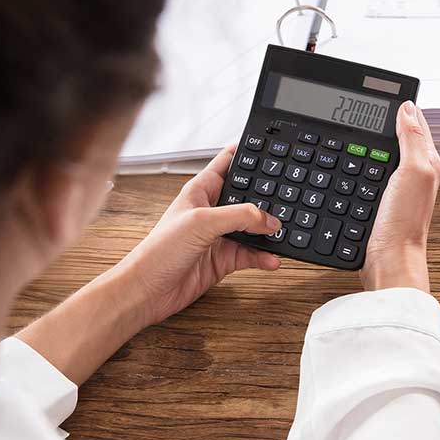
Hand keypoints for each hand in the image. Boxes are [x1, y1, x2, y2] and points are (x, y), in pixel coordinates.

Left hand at [17, 145, 280, 383]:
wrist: (147, 291)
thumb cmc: (159, 251)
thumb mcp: (201, 222)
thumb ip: (239, 216)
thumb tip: (269, 219)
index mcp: (201, 191)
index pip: (228, 164)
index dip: (248, 154)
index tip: (271, 148)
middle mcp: (212, 211)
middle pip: (248, 197)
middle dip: (269, 196)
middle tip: (291, 194)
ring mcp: (220, 236)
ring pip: (254, 228)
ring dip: (270, 231)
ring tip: (285, 231)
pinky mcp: (225, 259)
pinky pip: (253, 254)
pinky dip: (265, 257)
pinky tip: (273, 259)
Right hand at [359, 101, 439, 291]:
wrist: (388, 260)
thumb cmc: (404, 222)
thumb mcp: (413, 172)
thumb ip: (413, 139)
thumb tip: (407, 108)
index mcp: (428, 162)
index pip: (416, 123)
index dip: (402, 107)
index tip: (386, 93)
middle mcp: (415, 174)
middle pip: (400, 137)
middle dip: (387, 120)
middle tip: (369, 104)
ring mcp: (397, 188)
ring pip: (383, 154)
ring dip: (372, 141)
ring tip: (360, 123)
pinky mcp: (380, 201)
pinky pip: (370, 173)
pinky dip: (361, 163)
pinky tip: (351, 159)